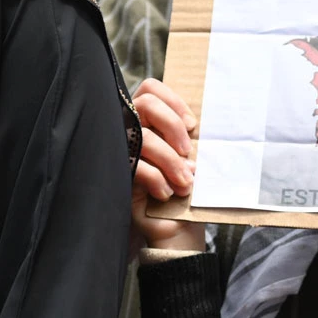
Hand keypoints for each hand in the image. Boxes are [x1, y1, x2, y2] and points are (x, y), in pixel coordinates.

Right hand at [131, 79, 202, 248]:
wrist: (176, 228)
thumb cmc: (185, 188)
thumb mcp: (192, 158)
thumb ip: (190, 136)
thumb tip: (199, 123)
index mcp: (148, 120)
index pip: (152, 89)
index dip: (173, 101)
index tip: (192, 125)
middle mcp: (130, 129)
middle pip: (146, 103)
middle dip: (172, 125)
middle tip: (188, 151)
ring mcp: (121, 150)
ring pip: (143, 137)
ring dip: (171, 160)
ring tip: (186, 183)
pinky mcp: (117, 173)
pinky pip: (136, 166)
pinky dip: (157, 179)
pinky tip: (167, 193)